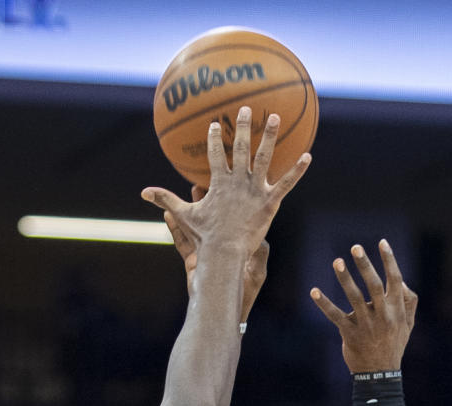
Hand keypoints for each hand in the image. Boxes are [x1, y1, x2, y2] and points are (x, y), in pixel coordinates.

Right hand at [142, 106, 309, 263]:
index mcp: (219, 182)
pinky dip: (298, 171)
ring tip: (275, 117)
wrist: (224, 251)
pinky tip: (308, 157)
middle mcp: (238, 180)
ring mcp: (255, 189)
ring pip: (265, 157)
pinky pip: (286, 183)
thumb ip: (166, 200)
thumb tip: (143, 192)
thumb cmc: (205, 236)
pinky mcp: (270, 202)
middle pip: (241, 148)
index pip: (216, 155)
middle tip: (246, 108)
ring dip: (270, 135)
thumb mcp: (184, 215)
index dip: (215, 139)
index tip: (215, 124)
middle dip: (243, 126)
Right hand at [166, 190, 269, 322]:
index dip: (233, 203)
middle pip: (214, 216)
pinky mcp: (191, 261)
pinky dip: (174, 227)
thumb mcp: (256, 271)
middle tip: (209, 180)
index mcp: (235, 245)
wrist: (227, 311)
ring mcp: (204, 252)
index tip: (233, 186)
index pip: (234, 219)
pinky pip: (181, 241)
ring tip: (188, 189)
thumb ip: (259, 252)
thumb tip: (262, 237)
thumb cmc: (245, 293)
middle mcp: (219, 245)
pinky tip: (168, 214)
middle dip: (211, 199)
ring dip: (191, 208)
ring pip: (196, 224)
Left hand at [310, 240, 417, 372]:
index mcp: (396, 309)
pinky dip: (324, 304)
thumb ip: (408, 300)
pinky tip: (314, 291)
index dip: (389, 260)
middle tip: (355, 247)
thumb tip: (400, 281)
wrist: (380, 373)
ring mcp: (366, 324)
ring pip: (355, 298)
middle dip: (365, 265)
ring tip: (337, 261)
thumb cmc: (394, 343)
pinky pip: (335, 316)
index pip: (394, 279)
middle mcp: (382, 315)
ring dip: (345, 279)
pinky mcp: (350, 333)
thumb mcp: (408, 323)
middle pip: (374, 285)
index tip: (381, 242)